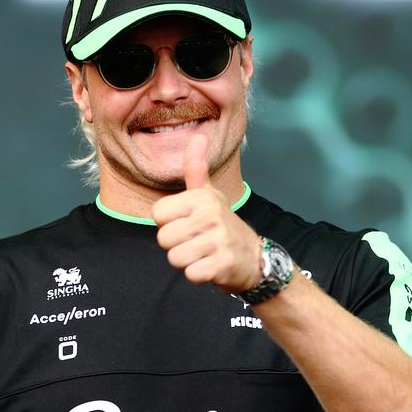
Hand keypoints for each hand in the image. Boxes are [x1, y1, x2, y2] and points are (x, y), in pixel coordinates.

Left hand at [152, 134, 261, 293]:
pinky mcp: (222, 264)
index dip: (168, 223)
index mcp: (201, 198)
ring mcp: (218, 240)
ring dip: (187, 261)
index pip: (157, 214)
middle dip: (176, 245)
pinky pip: (191, 274)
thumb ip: (196, 168)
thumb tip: (197, 136)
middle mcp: (210, 215)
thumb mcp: (209, 194)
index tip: (187, 223)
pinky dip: (198, 275)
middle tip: (197, 242)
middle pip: (163, 239)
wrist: (254, 258)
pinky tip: (211, 266)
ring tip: (203, 253)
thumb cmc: (223, 225)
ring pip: (174, 258)